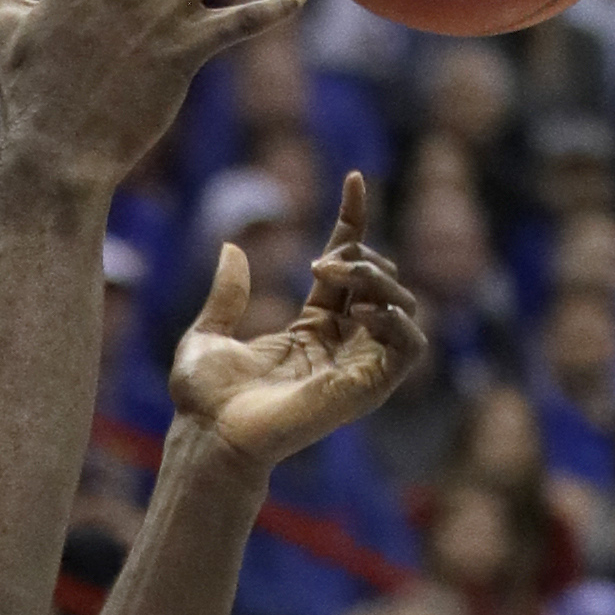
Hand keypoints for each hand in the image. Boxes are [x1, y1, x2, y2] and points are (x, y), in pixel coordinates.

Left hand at [168, 173, 424, 466]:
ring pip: (400, 305)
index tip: (352, 180)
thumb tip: (232, 247)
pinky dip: (398, 319)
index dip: (353, 222)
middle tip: (324, 262)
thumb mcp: (208, 333)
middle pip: (378, 280)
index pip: (346, 269)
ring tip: (339, 275)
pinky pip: (411, 345)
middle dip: (361, 256)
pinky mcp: (369, 387)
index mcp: (310, 329)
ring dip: (378, 280)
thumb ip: (227, 293)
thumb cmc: (203, 399)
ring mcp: (356, 365)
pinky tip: (363, 309)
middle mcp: (340, 344)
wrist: (209, 434)